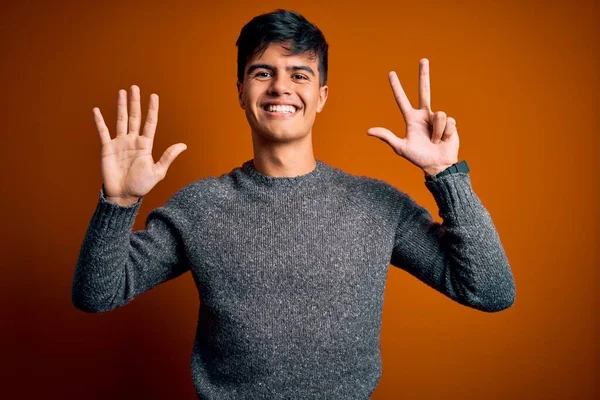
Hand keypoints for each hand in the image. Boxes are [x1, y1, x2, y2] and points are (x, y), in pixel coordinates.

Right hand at [93, 85, 186, 204]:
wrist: (123, 195)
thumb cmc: (141, 185)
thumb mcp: (157, 171)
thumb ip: (168, 157)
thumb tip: (183, 145)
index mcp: (146, 145)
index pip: (149, 123)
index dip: (152, 110)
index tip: (153, 96)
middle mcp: (133, 141)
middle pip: (135, 117)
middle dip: (135, 102)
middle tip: (135, 87)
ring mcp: (120, 143)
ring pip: (121, 120)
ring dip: (121, 106)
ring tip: (122, 92)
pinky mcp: (107, 148)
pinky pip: (103, 132)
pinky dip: (99, 121)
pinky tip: (97, 110)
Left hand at [367, 58, 458, 175]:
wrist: (438, 166)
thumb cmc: (419, 158)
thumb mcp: (401, 148)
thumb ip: (387, 137)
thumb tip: (368, 131)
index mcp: (411, 119)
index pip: (402, 100)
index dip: (397, 87)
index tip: (391, 73)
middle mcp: (424, 115)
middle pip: (424, 91)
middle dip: (424, 75)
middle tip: (423, 59)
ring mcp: (437, 118)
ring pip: (439, 115)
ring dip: (437, 131)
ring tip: (436, 141)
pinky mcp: (450, 123)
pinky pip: (448, 121)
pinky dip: (446, 133)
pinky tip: (445, 140)